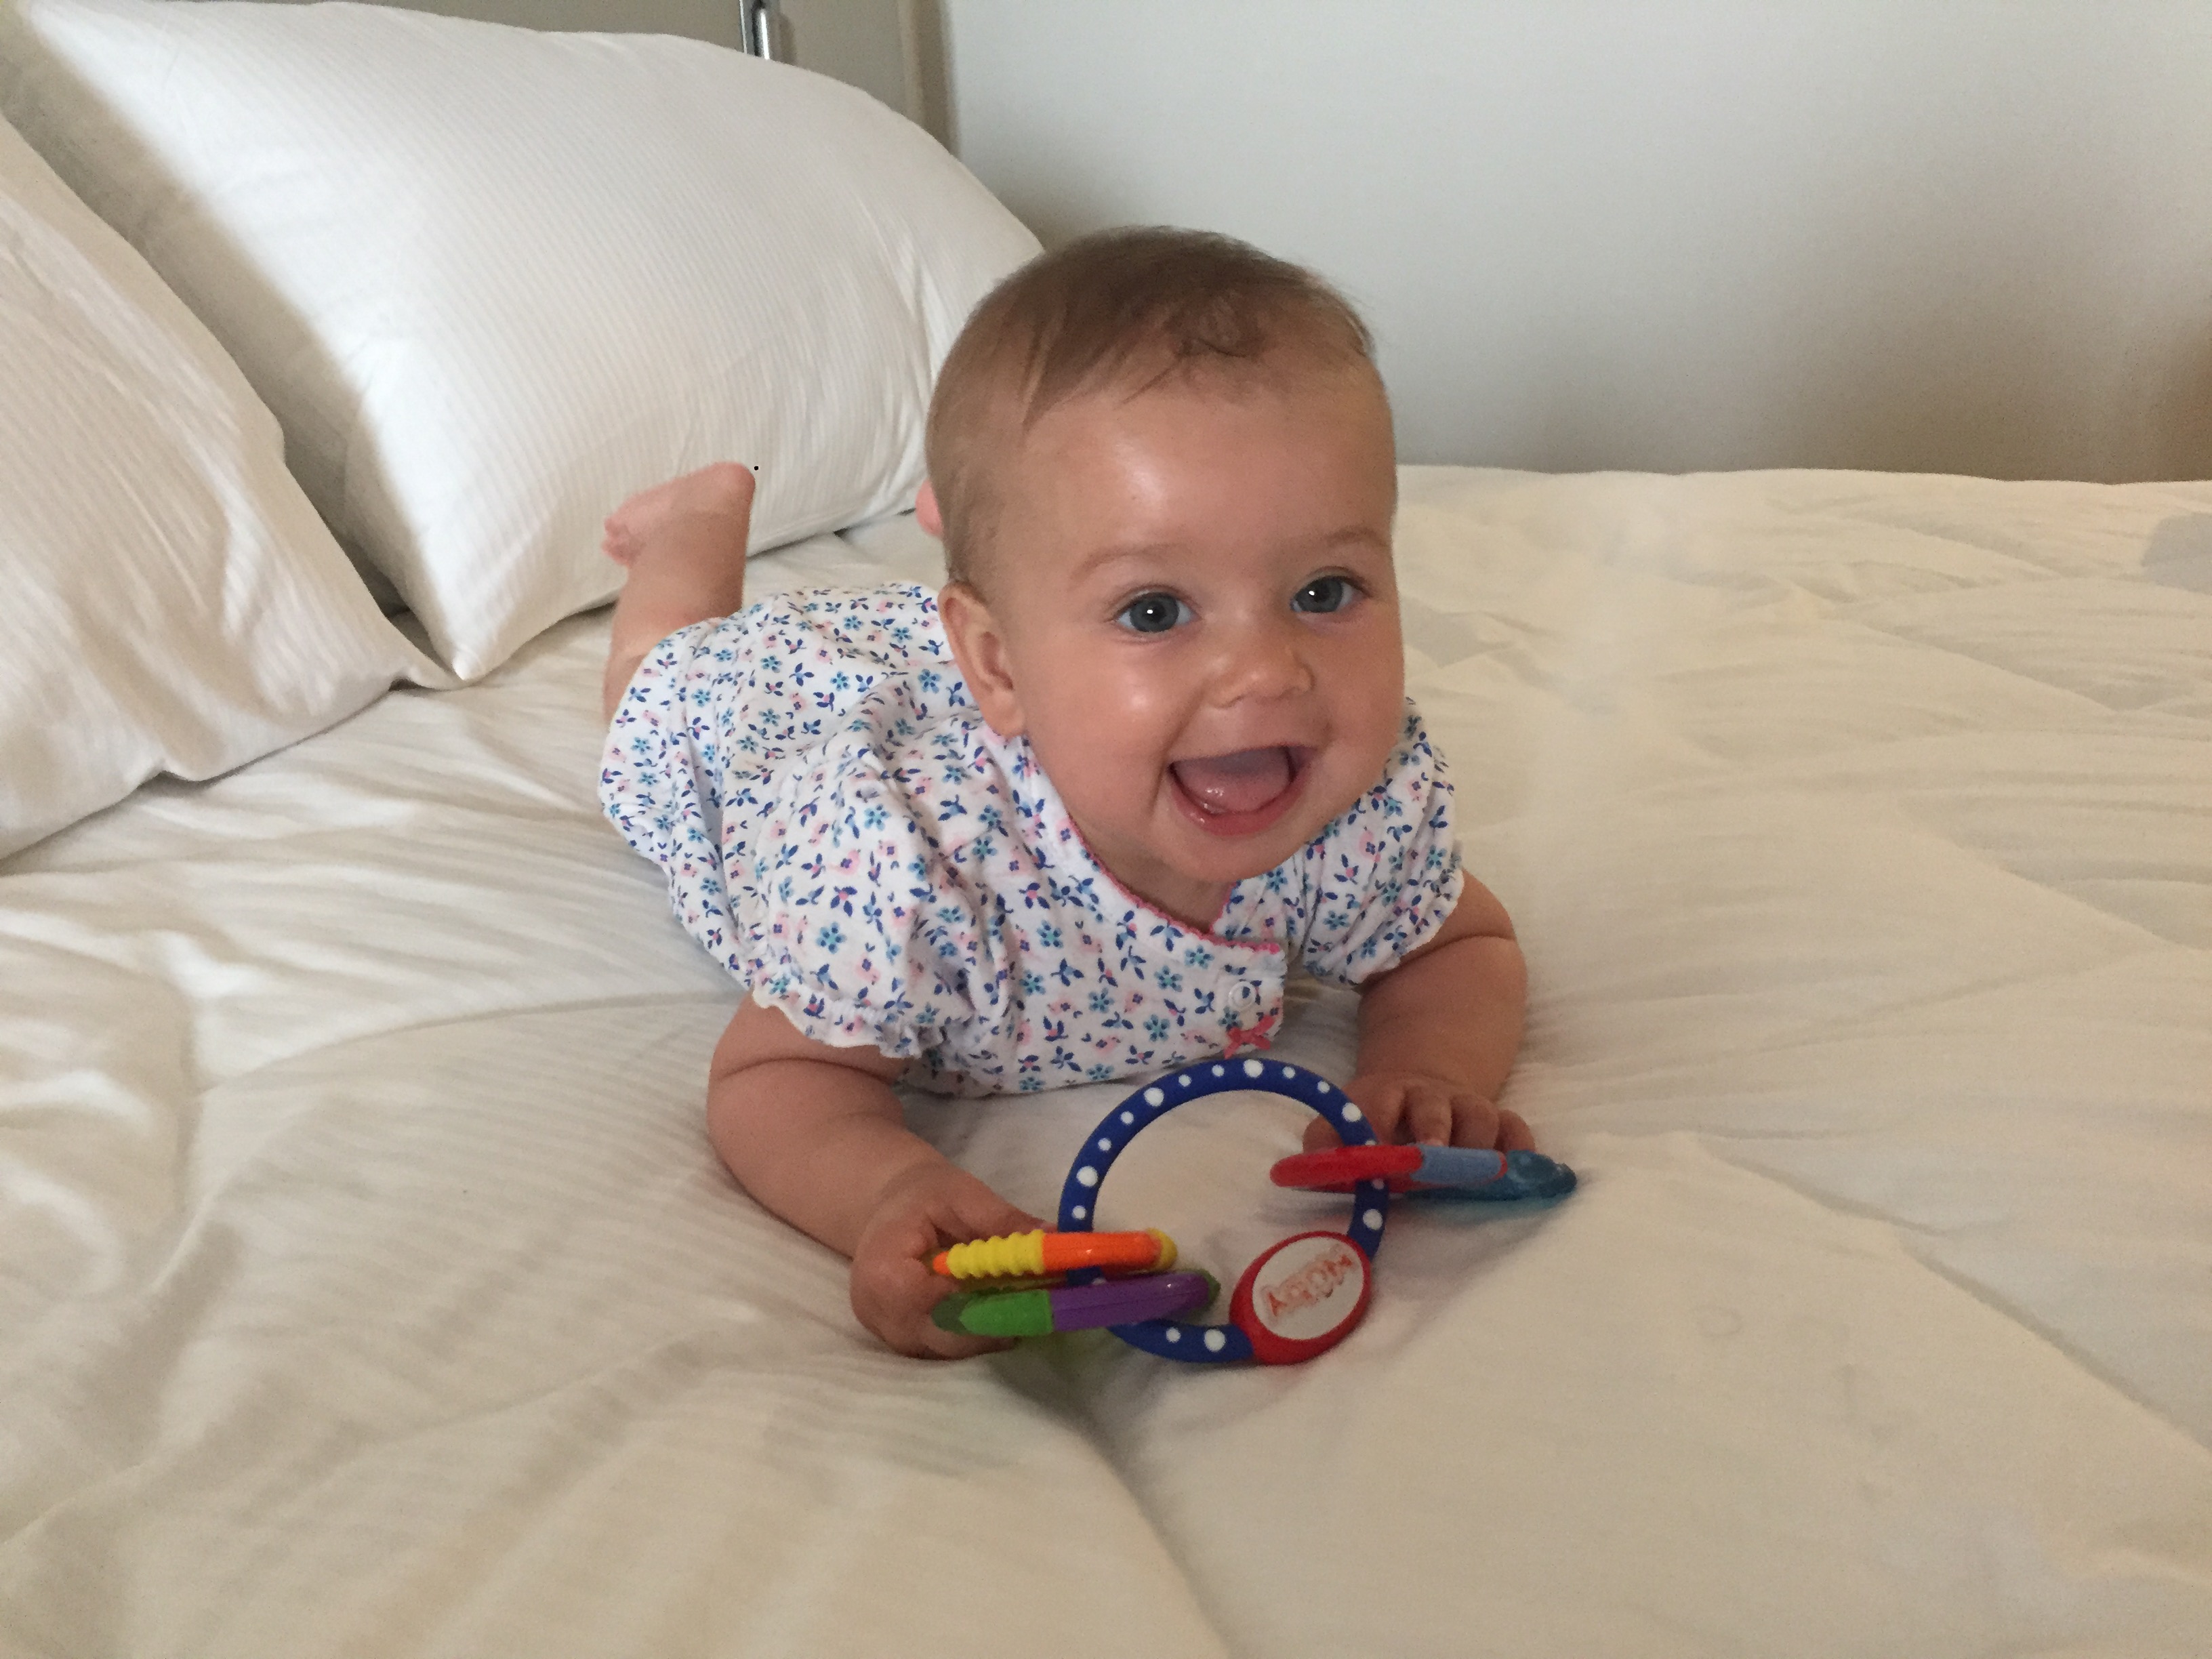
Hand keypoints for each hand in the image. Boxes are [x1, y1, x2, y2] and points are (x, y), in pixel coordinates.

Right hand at [849, 1162, 1043, 1358]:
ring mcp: (886, 1331)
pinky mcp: (899, 1340)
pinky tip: (995, 1314)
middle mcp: (876, 1311)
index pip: (932, 1306)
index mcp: (883, 1270)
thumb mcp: (963, 1195)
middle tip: (1036, 1308)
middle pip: (942, 1337)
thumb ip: (1003, 1221)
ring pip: (945, 1349)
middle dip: (993, 1325)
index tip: (1022, 1293)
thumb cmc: (922, 1195)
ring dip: (985, 1334)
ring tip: (1018, 1308)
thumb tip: (1053, 1240)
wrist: (889, 1205)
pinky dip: (971, 1336)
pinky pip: (941, 1349)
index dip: (980, 1305)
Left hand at [1300, 1069, 1533, 1153]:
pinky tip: (1519, 1170)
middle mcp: (1427, 1098)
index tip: (1374, 1157)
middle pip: (1435, 1109)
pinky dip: (1520, 1148)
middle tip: (1432, 1159)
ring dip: (1477, 1147)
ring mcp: (1465, 1107)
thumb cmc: (1375, 1121)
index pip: (1377, 1104)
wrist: (1420, 1084)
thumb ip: (1323, 1147)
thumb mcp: (1342, 1122)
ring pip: (1480, 1118)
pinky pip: (1516, 1129)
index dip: (1374, 1127)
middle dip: (1434, 1133)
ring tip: (1473, 1176)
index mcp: (1382, 1095)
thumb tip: (1301, 1174)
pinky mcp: (1497, 1120)